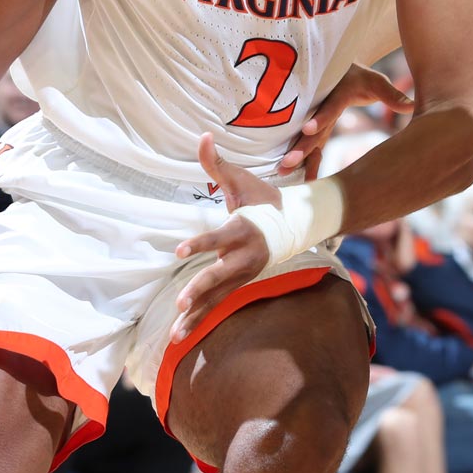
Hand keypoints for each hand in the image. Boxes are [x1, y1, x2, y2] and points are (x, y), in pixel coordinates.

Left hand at [169, 135, 276, 343]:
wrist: (297, 224)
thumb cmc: (264, 200)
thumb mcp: (241, 180)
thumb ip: (217, 163)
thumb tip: (202, 136)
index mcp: (243, 229)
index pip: (218, 238)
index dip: (201, 243)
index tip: (180, 250)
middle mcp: (244, 256)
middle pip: (219, 276)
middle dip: (199, 289)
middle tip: (181, 302)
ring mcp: (244, 273)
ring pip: (217, 298)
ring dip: (196, 317)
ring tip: (175, 336)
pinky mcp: (240, 283)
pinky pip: (218, 304)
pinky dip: (201, 319)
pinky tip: (181, 335)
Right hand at [277, 65, 414, 177]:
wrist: (338, 68)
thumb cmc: (361, 76)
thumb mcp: (376, 83)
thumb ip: (391, 96)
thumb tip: (412, 106)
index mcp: (336, 94)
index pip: (328, 108)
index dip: (319, 119)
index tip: (307, 130)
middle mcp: (320, 106)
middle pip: (310, 129)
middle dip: (298, 148)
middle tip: (285, 164)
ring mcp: (315, 119)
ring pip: (305, 140)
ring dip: (295, 157)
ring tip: (281, 175)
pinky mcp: (316, 129)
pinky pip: (310, 147)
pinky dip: (305, 162)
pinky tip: (302, 183)